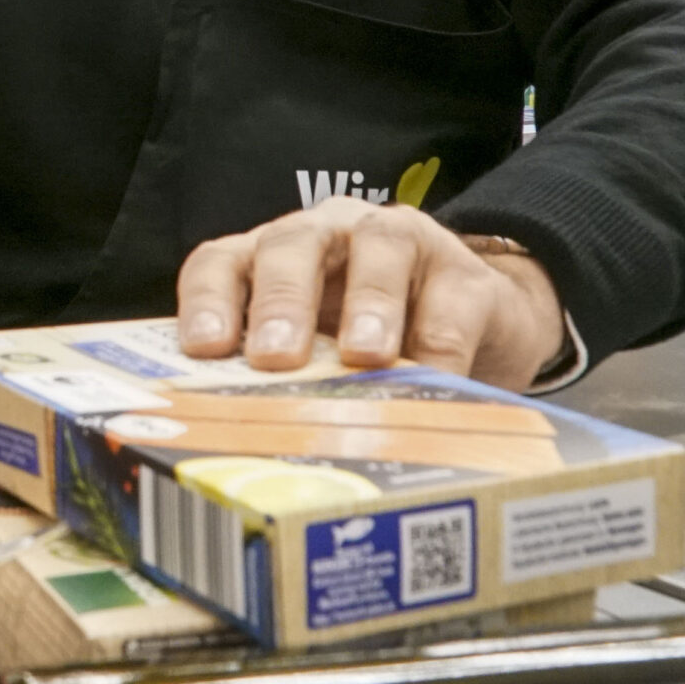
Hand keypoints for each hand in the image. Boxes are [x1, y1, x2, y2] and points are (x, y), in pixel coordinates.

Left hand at [176, 199, 565, 391]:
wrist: (479, 329)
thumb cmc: (376, 344)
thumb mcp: (319, 361)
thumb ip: (285, 385)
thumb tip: (248, 446)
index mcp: (276, 260)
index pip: (224, 262)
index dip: (207, 301)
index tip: (204, 348)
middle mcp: (332, 236)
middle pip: (292, 244)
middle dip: (281, 300)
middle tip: (276, 356)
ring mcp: (403, 244)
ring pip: (378, 246)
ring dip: (368, 303)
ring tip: (364, 355)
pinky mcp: (467, 276)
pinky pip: (452, 300)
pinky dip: (441, 344)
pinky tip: (435, 380)